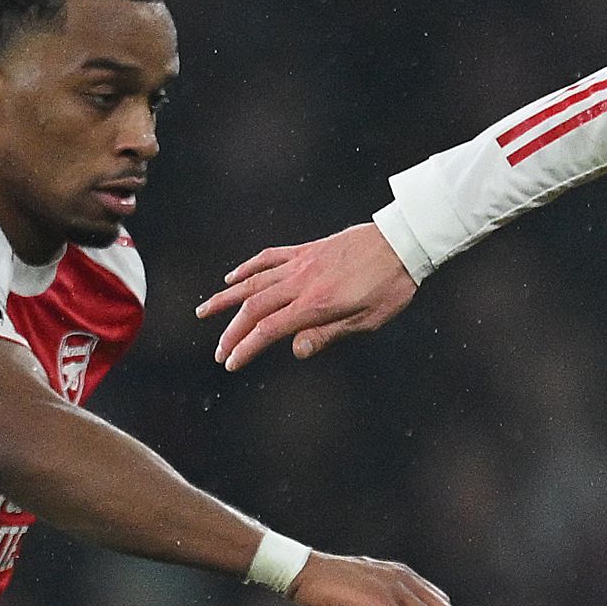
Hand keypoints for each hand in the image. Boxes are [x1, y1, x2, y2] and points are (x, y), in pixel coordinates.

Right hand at [198, 224, 419, 370]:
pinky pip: (268, 258)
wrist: (403, 243)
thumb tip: (296, 351)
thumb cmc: (391, 286)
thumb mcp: (368, 320)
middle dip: (232, 332)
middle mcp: (301, 282)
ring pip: (253, 282)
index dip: (246, 348)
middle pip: (254, 309)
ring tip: (204, 312)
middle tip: (218, 351)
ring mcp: (300, 263)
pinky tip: (231, 278)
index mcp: (316, 304)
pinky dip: (247, 269)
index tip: (230, 362)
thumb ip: (329, 334)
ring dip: (226, 299)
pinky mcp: (306, 250)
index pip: (268, 330)